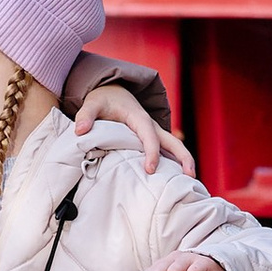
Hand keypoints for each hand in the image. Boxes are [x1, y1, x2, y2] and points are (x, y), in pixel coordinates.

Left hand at [73, 79, 196, 175]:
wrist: (111, 90)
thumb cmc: (102, 99)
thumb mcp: (91, 104)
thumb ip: (85, 116)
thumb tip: (80, 131)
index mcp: (138, 117)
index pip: (149, 135)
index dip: (151, 152)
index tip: (150, 169)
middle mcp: (150, 124)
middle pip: (172, 140)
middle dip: (183, 157)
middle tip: (189, 176)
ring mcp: (153, 131)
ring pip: (173, 145)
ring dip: (184, 160)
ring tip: (191, 180)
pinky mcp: (151, 137)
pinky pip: (166, 149)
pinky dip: (174, 162)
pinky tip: (175, 179)